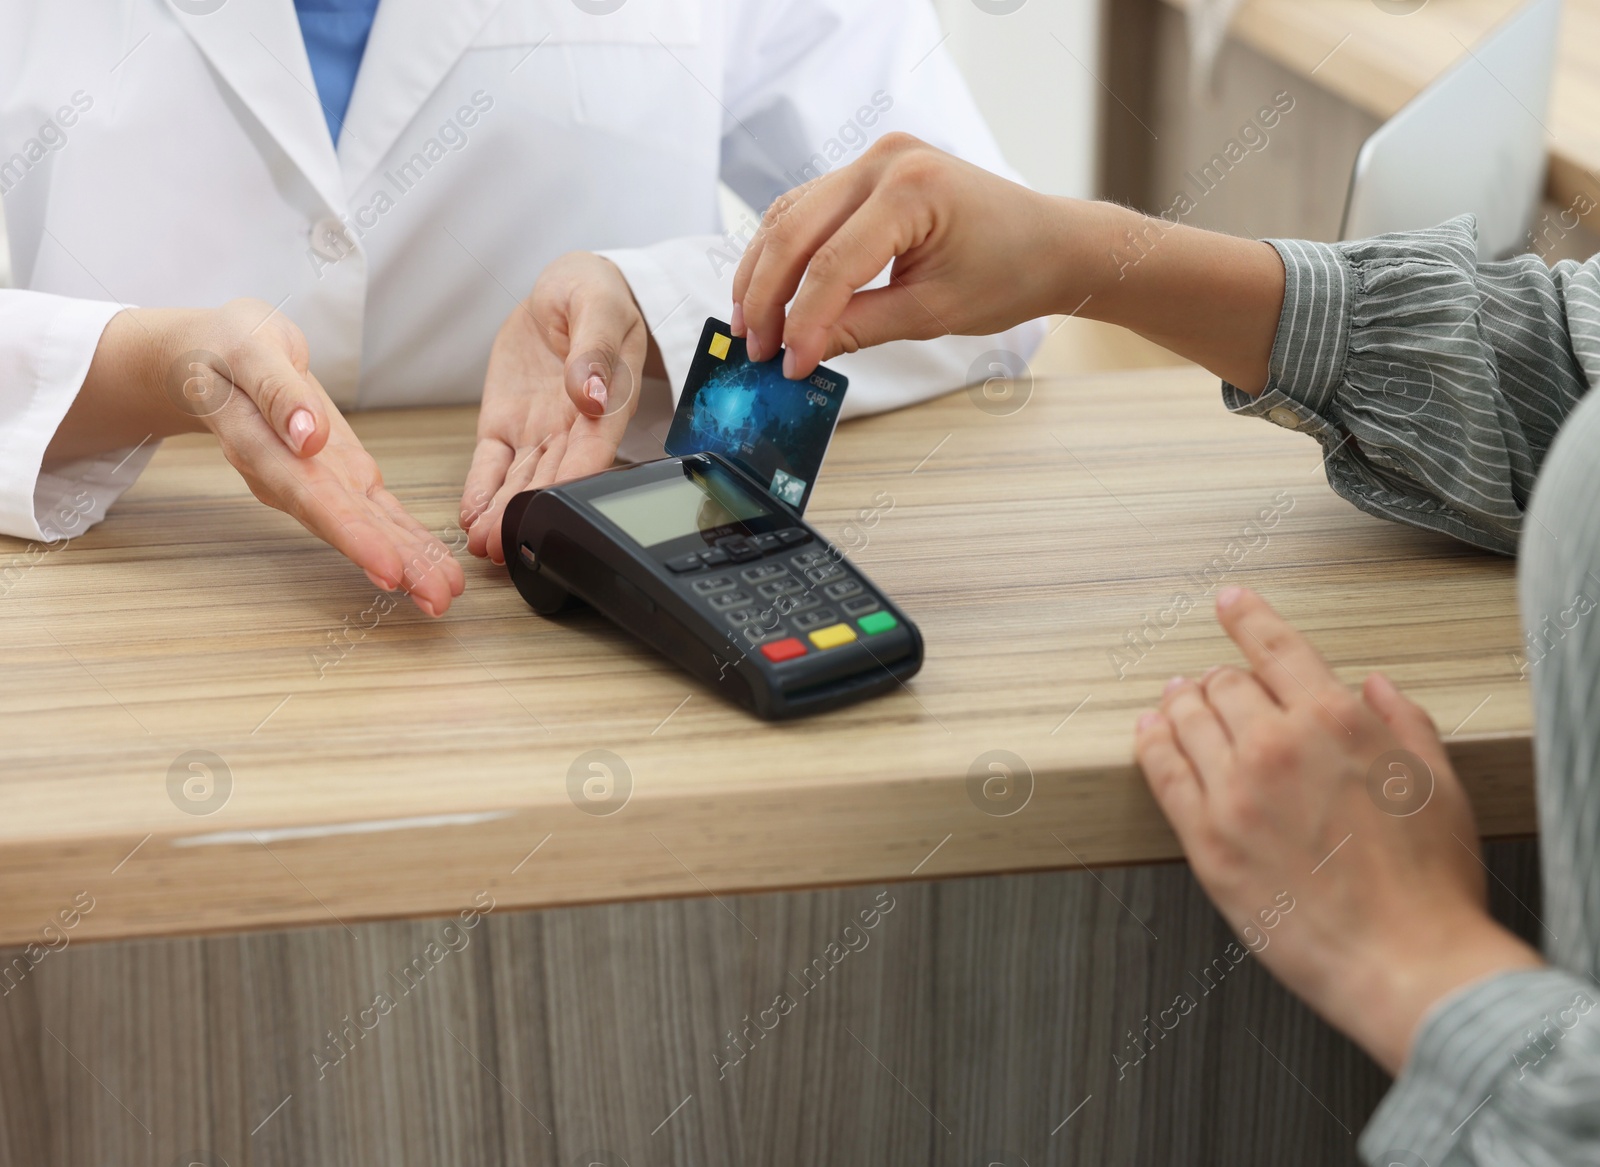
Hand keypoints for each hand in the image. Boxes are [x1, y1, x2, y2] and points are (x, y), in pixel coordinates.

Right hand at [62, 301, 463, 615]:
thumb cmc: (224, 349)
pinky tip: (432, 564)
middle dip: (393, 564)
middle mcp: (291, 476)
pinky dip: (405, 539)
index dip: (351, 535)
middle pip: (345, 527)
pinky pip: (374, 511)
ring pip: (365, 527)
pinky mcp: (339, 475)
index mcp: (262, 445)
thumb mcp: (247, 348)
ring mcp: (317, 481)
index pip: (311, 498)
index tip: (387, 568)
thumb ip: (276, 391)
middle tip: (436, 600)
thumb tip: (308, 434)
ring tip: (442, 593)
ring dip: (406, 562)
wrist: (210, 359)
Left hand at [463, 252, 655, 563]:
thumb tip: (594, 392)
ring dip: (503, 514)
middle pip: (552, 479)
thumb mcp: (598, 305)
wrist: (565, 288)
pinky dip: (481, 489)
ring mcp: (539, 430)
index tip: (550, 511)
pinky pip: (493, 463)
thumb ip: (595, 350)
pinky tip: (471, 516)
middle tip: (504, 546)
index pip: (592, 453)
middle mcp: (574, 427)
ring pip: (521, 481)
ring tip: (484, 544)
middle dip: (528, 515)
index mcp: (608, 403)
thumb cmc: (596, 292)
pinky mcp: (507, 423)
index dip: (571, 484)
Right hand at [731, 133, 1062, 378]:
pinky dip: (784, 250)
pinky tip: (770, 291)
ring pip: (791, 215)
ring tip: (750, 324)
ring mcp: (874, 159)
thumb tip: (800, 353)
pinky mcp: (869, 171)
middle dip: (768, 296)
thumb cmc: (1009, 273)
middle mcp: (885, 160)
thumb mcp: (933, 312)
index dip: (803, 321)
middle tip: (753, 349)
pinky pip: (808, 208)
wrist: (1049, 242)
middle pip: (797, 231)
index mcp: (911, 190)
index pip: (833, 264)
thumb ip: (860, 327)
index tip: (787, 365)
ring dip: (764, 271)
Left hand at [1135, 587, 1541, 1073]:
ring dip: (1180, 701)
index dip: (1247, 617)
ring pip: (1187, 719)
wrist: (1405, 962)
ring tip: (1174, 696)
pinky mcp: (1205, 840)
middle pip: (1225, 684)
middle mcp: (1277, 745)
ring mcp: (1234, 792)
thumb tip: (1376, 687)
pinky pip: (1162, 773)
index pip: (1277, 648)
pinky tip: (1148, 732)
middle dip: (1219, 677)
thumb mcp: (1438, 785)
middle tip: (1212, 680)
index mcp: (1336, 721)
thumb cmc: (1430, 884)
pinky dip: (1151, 742)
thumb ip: (1403, 724)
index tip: (1228, 600)